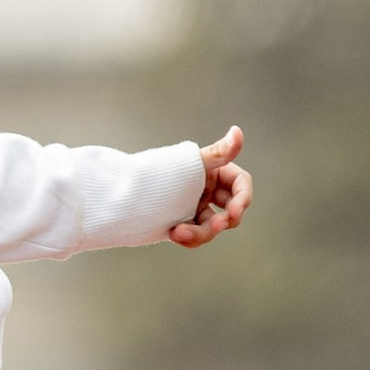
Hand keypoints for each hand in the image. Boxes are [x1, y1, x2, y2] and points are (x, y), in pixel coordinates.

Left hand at [169, 125, 251, 247]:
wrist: (126, 191)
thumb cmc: (161, 171)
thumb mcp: (193, 163)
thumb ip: (218, 152)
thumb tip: (238, 131)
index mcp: (216, 173)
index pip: (240, 185)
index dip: (243, 199)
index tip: (234, 212)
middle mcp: (209, 191)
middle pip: (230, 211)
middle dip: (223, 221)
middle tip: (214, 226)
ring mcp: (197, 208)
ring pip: (212, 227)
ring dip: (201, 233)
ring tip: (180, 232)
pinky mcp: (185, 223)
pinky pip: (195, 236)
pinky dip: (188, 238)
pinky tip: (173, 234)